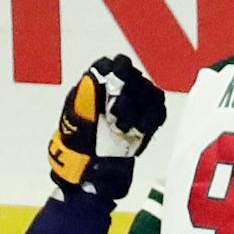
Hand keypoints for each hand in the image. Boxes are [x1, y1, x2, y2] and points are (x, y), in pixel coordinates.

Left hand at [47, 54, 167, 199]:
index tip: (115, 84)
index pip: (116, 63)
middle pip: (136, 78)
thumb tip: (91, 77)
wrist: (91, 169)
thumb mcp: (74, 119)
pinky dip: (150, 120)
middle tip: (116, 117)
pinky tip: (137, 131)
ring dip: (139, 110)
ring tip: (123, 128)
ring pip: (151, 93)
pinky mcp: (149, 120)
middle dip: (128, 97)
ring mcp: (137, 104)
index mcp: (99, 81)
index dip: (119, 70)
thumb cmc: (78, 143)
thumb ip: (83, 98)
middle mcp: (120, 88)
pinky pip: (159, 111)